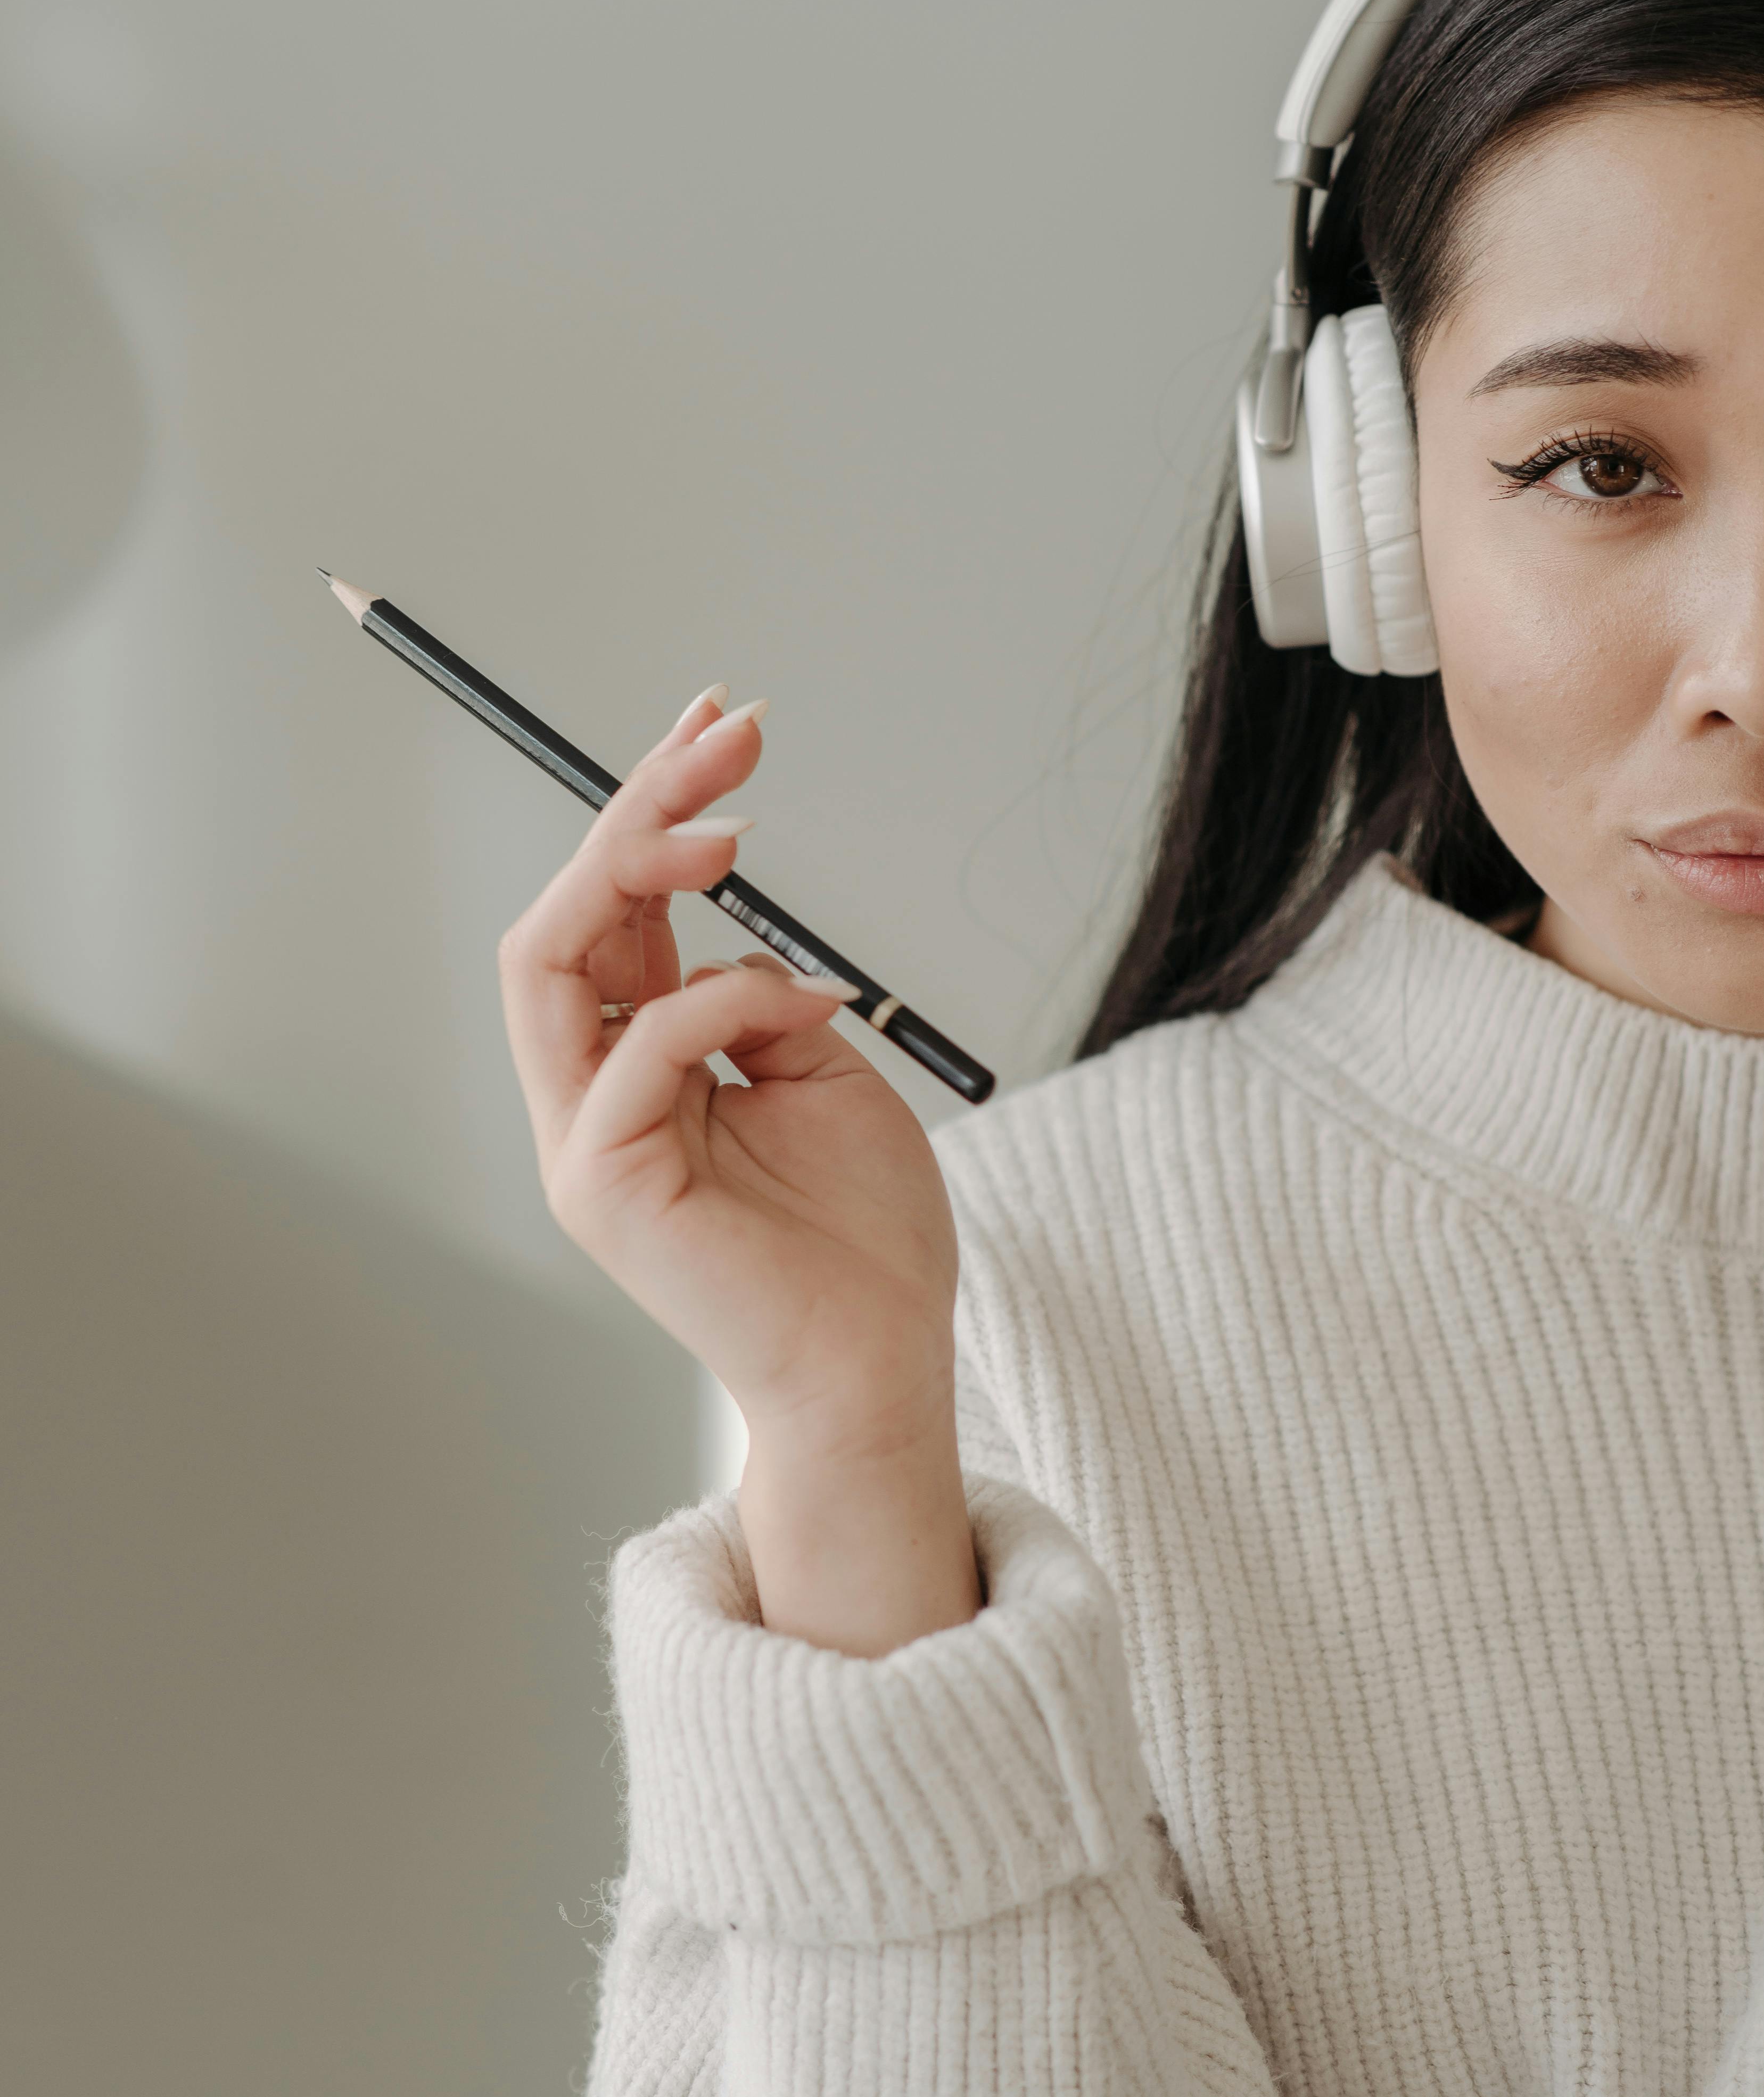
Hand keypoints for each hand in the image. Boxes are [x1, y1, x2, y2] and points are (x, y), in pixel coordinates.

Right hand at [496, 682, 978, 1651]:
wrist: (884, 1367)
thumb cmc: (863, 1239)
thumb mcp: (821, 1075)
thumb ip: (760, 999)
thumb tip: (735, 927)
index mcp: (640, 1071)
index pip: (610, 919)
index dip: (653, 812)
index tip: (723, 729)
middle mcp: (590, 1100)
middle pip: (560, 918)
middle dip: (635, 808)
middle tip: (727, 737)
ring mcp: (583, 1145)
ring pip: (545, 963)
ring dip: (633, 864)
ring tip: (731, 826)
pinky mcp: (601, 1186)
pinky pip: (634, 1049)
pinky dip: (720, 1000)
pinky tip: (802, 1007)